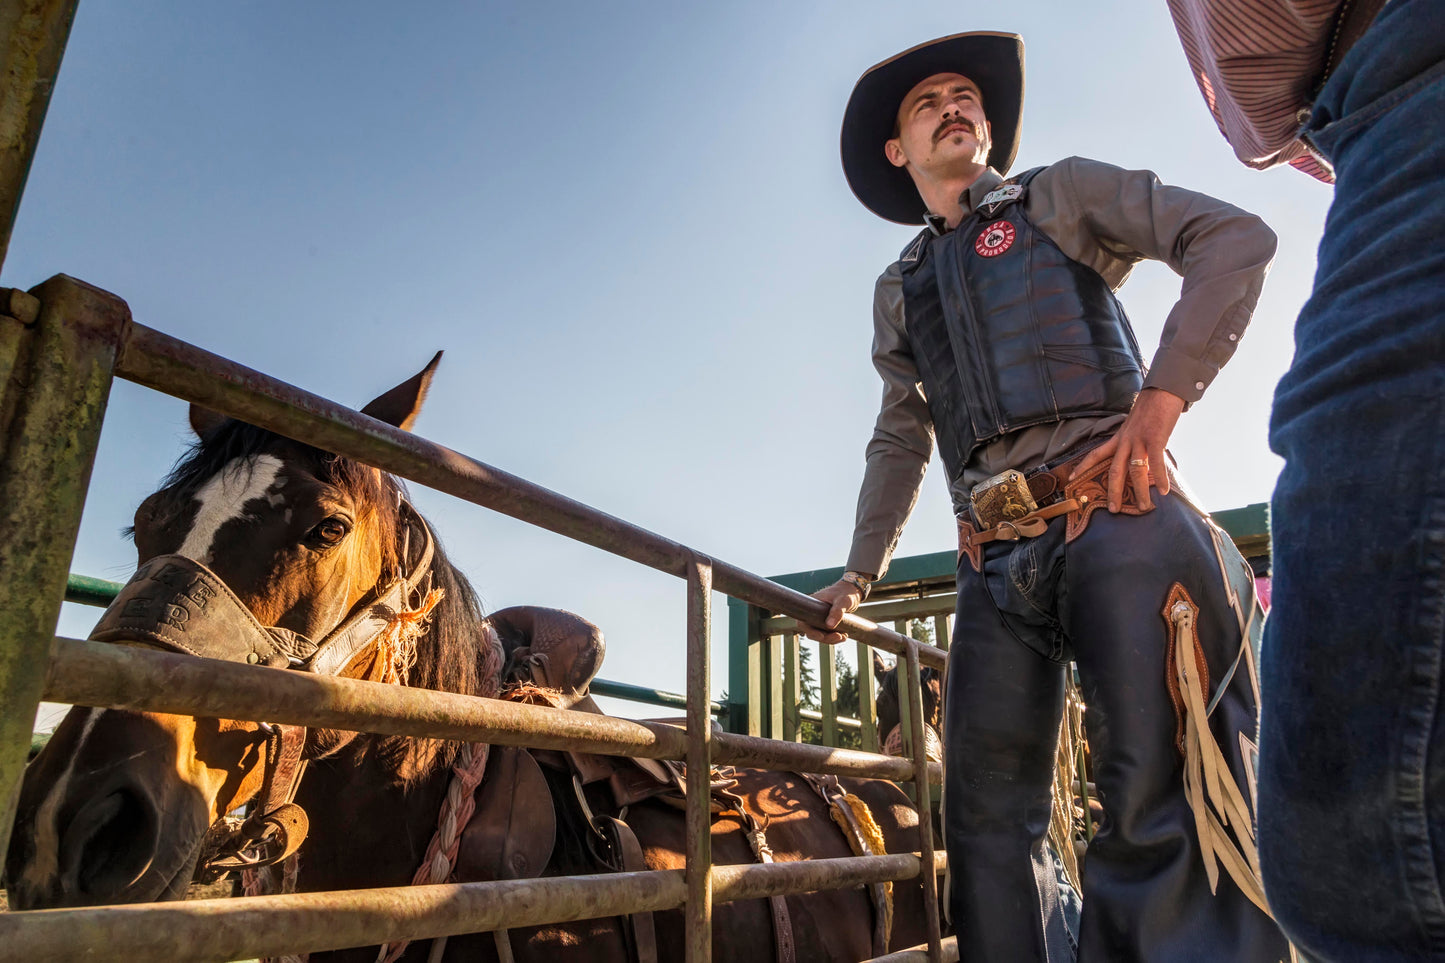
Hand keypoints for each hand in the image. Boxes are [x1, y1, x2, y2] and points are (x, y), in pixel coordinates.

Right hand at [797, 580, 863, 643]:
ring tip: (844, 637)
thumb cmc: (846, 592)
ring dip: (830, 639)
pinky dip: (834, 637)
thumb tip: (829, 625)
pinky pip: (826, 633)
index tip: (822, 636)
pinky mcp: (826, 621)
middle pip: (812, 631)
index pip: (803, 622)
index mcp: (811, 605)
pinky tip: (844, 635)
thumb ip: (837, 612)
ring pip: (819, 634)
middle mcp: (813, 613)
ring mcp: (819, 618)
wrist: (853, 590)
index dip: (810, 631)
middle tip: (839, 637)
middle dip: (825, 638)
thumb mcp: (843, 601)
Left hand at [1070, 387, 1185, 512]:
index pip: (1095, 454)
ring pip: (1135, 471)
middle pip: (1114, 470)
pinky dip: (1160, 479)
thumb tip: (1139, 456)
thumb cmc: (1150, 408)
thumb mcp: (1135, 426)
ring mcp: (1139, 441)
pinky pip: (1156, 464)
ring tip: (1143, 507)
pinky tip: (1164, 491)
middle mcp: (1125, 441)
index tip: (1071, 479)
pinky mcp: (1155, 439)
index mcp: (1119, 437)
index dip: (1082, 467)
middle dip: (1112, 491)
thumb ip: (1134, 441)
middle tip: (1112, 509)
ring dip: (1139, 492)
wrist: (1161, 391)